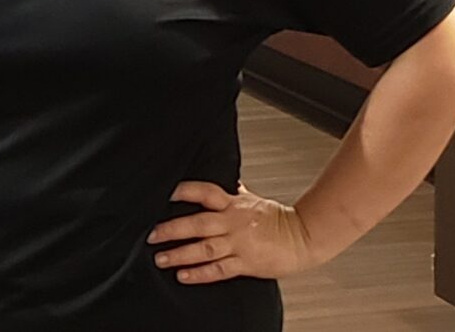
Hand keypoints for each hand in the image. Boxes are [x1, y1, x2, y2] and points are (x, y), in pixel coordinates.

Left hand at [147, 181, 316, 284]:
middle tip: (152, 235)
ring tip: (161, 258)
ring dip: (180, 253)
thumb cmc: (279, 218)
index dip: (185, 191)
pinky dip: (199, 273)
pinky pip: (219, 269)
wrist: (302, 236)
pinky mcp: (245, 263)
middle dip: (172, 229)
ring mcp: (239, 243)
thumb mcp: (254, 199)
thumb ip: (236, 191)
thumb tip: (227, 179)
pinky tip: (183, 275)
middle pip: (198, 222)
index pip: (205, 192)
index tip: (165, 194)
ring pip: (204, 248)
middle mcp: (233, 221)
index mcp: (234, 203)